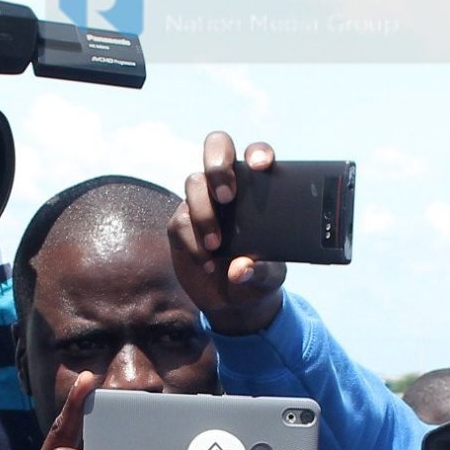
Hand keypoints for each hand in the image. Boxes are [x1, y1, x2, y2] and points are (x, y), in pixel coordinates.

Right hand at [175, 132, 289, 336]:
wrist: (233, 302)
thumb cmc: (258, 278)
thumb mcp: (270, 278)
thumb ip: (261, 272)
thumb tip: (240, 268)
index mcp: (256, 187)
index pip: (256, 154)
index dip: (257, 152)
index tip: (261, 166)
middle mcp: (226, 186)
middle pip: (216, 147)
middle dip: (218, 164)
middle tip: (227, 196)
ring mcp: (201, 202)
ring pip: (193, 183)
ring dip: (204, 213)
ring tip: (216, 244)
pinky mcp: (181, 225)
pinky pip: (180, 222)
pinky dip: (193, 244)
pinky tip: (207, 264)